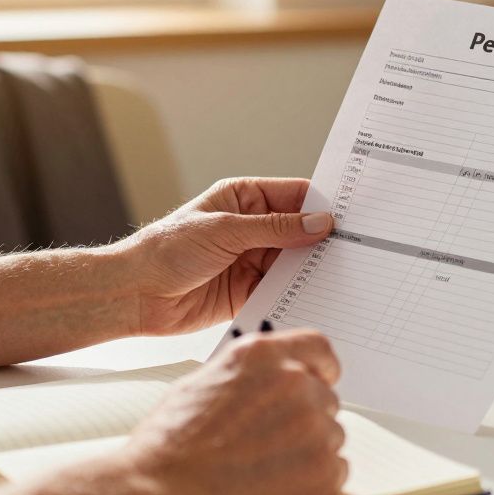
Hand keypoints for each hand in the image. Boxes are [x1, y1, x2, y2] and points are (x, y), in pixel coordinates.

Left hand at [123, 177, 332, 334]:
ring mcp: (252, 260)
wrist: (135, 294)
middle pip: (301, 231)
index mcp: (244, 199)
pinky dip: (299, 295)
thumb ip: (274, 228)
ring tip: (346, 276)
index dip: (323, 204)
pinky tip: (320, 298)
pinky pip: (282, 291)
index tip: (353, 214)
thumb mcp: (225, 229)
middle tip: (358, 249)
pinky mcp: (249, 292)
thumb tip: (319, 223)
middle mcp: (252, 228)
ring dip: (314, 270)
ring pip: (295, 264)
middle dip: (324, 241)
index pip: (294, 196)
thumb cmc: (166, 250)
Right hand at [125, 329, 346, 494]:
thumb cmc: (169, 447)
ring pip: (331, 435)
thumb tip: (264, 381)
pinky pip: (336, 471)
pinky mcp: (322, 470)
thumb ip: (246, 375)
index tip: (322, 380)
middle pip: (324, 397)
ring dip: (309, 451)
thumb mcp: (201, 383)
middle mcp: (294, 383)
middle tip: (271, 445)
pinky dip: (315, 482)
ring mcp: (312, 426)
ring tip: (264, 469)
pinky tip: (277, 488)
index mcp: (263, 356)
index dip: (321, 368)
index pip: (317, 348)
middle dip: (305, 419)